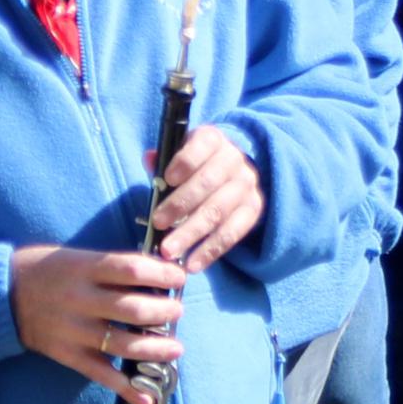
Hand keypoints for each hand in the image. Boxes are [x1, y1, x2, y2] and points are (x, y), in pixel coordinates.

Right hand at [9, 243, 185, 403]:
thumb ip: (110, 267)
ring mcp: (73, 330)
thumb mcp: (74, 257)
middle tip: (176, 311)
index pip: (131, 269)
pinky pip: (102, 374)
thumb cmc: (44, 269)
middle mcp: (79, 299)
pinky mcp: (67, 354)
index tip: (180, 277)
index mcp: (82, 268)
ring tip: (175, 348)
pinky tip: (147, 398)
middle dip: (165, 311)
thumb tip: (156, 277)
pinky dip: (126, 389)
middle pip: (133, 308)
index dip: (162, 274)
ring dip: (156, 348)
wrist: (0, 295)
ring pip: (124, 343)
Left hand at [148, 123, 265, 270]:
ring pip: (218, 212)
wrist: (229, 172)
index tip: (166, 179)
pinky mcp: (253, 210)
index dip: (184, 162)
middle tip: (157, 224)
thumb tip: (150, 160)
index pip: (201, 146)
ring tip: (169, 251)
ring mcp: (246, 186)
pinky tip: (193, 263)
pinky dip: (210, 251)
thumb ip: (163, 159)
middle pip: (208, 184)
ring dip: (191, 234)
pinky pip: (232, 234)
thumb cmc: (193, 165)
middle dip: (179, 205)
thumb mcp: (178, 154)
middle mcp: (234, 160)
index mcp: (213, 140)